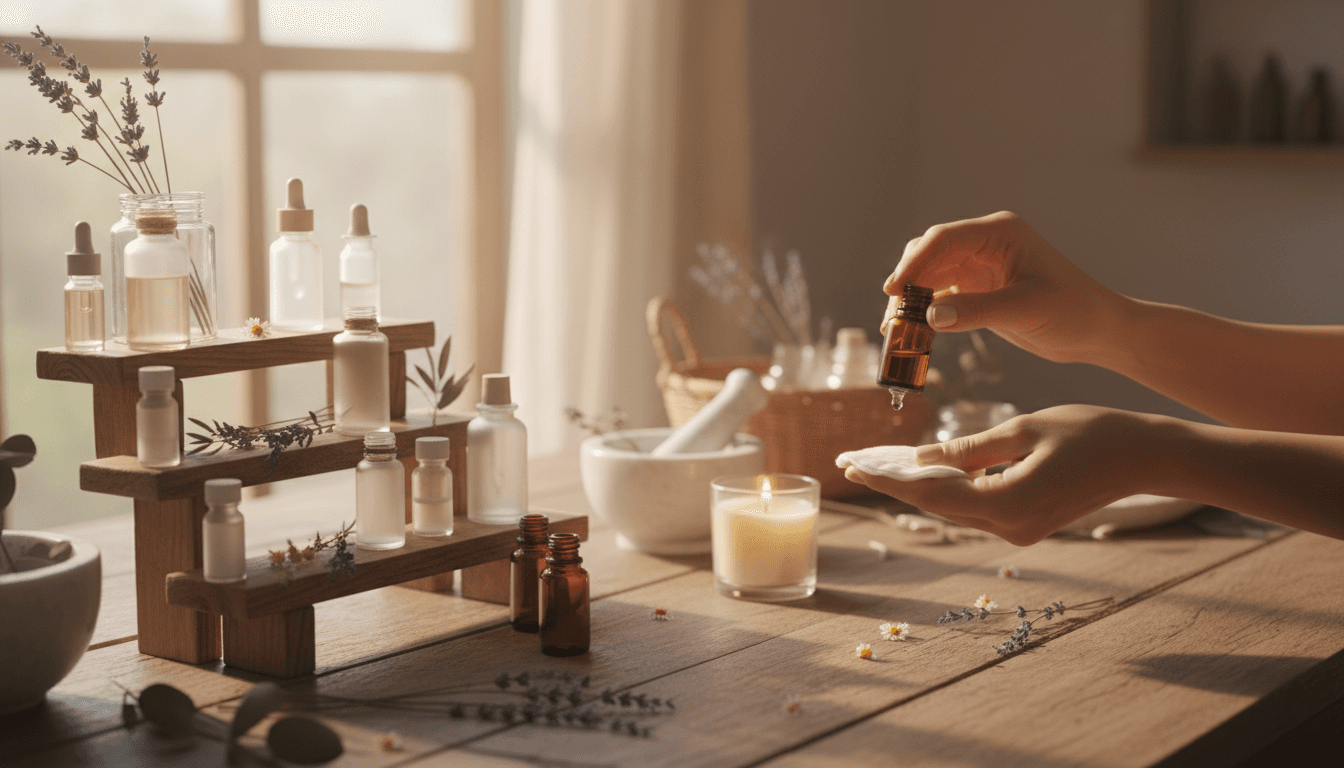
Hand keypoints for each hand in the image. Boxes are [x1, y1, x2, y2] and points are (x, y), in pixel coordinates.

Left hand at [844, 405, 1169, 544]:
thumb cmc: (1092, 433)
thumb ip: (970, 447)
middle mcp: (1009, 527)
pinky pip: (976, 505)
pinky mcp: (1027, 524)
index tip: (850, 467)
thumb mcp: (1024, 429)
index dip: (887, 479)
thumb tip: (921, 458)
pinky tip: (923, 469)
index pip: (930, 492)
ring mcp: (1019, 531)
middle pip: (937, 504)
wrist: (1148, 457)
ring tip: (877, 464)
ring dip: (918, 485)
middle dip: (894, 482)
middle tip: (851, 463)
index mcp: (1008, 503)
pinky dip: (948, 487)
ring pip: (955, 506)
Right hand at [881, 211, 1125, 365]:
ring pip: (930, 275)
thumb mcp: (1026, 309)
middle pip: (929, 254)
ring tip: (895, 328)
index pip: (944, 239)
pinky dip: (924, 312)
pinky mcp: (978, 290)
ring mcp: (980, 266)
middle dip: (907, 282)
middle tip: (892, 315)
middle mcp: (985, 244)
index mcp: (1000, 233)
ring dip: (911, 300)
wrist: (1098, 332)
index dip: (914, 264)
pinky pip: (940, 296)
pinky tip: (912, 332)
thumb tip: (929, 317)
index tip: (893, 291)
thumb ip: (977, 311)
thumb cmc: (1074, 311)